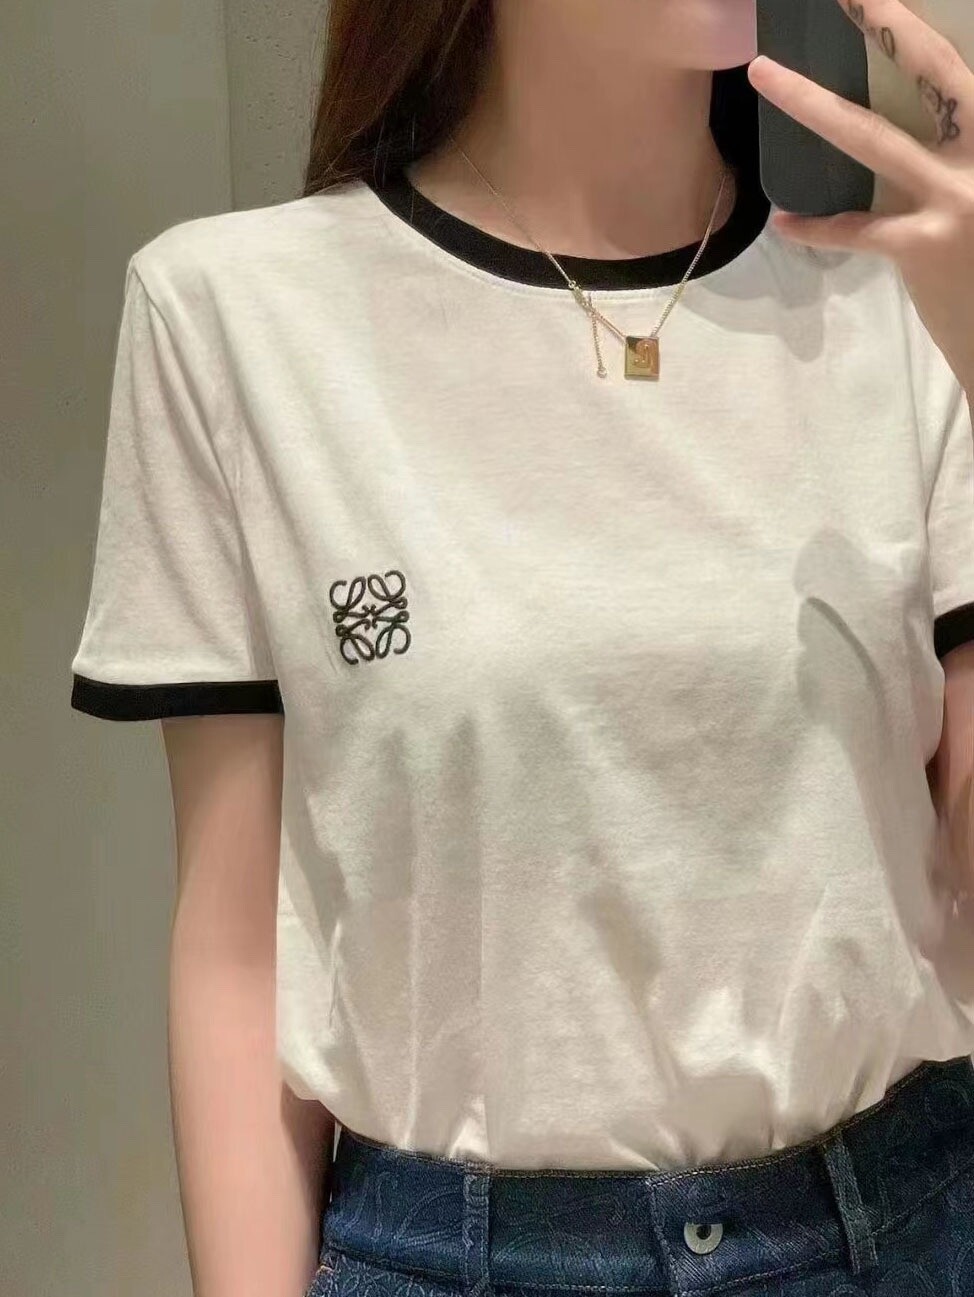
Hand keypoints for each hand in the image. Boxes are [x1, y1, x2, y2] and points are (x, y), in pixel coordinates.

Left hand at [746, 0, 973, 392]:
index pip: (957, 66)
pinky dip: (817, 227)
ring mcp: (958, 199)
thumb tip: (917, 122)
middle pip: (933, 70)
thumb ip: (958, 153)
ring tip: (765, 76)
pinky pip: (857, 230)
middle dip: (885, 24)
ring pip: (874, 139)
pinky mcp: (925, 247)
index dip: (914, 27)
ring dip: (812, 105)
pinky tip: (786, 221)